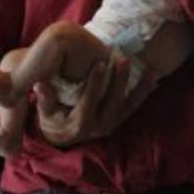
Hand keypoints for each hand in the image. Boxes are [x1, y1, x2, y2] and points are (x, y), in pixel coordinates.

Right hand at [33, 57, 157, 145]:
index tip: (100, 65)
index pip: (89, 104)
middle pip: (112, 103)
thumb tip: (39, 85)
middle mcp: (99, 127)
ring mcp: (111, 124)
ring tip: (144, 67)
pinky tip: (153, 76)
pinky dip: (143, 91)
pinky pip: (134, 105)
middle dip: (119, 81)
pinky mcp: (119, 119)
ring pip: (127, 104)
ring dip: (136, 86)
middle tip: (122, 59)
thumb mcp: (45, 111)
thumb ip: (45, 99)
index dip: (95, 85)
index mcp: (79, 126)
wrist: (63, 134)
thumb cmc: (52, 118)